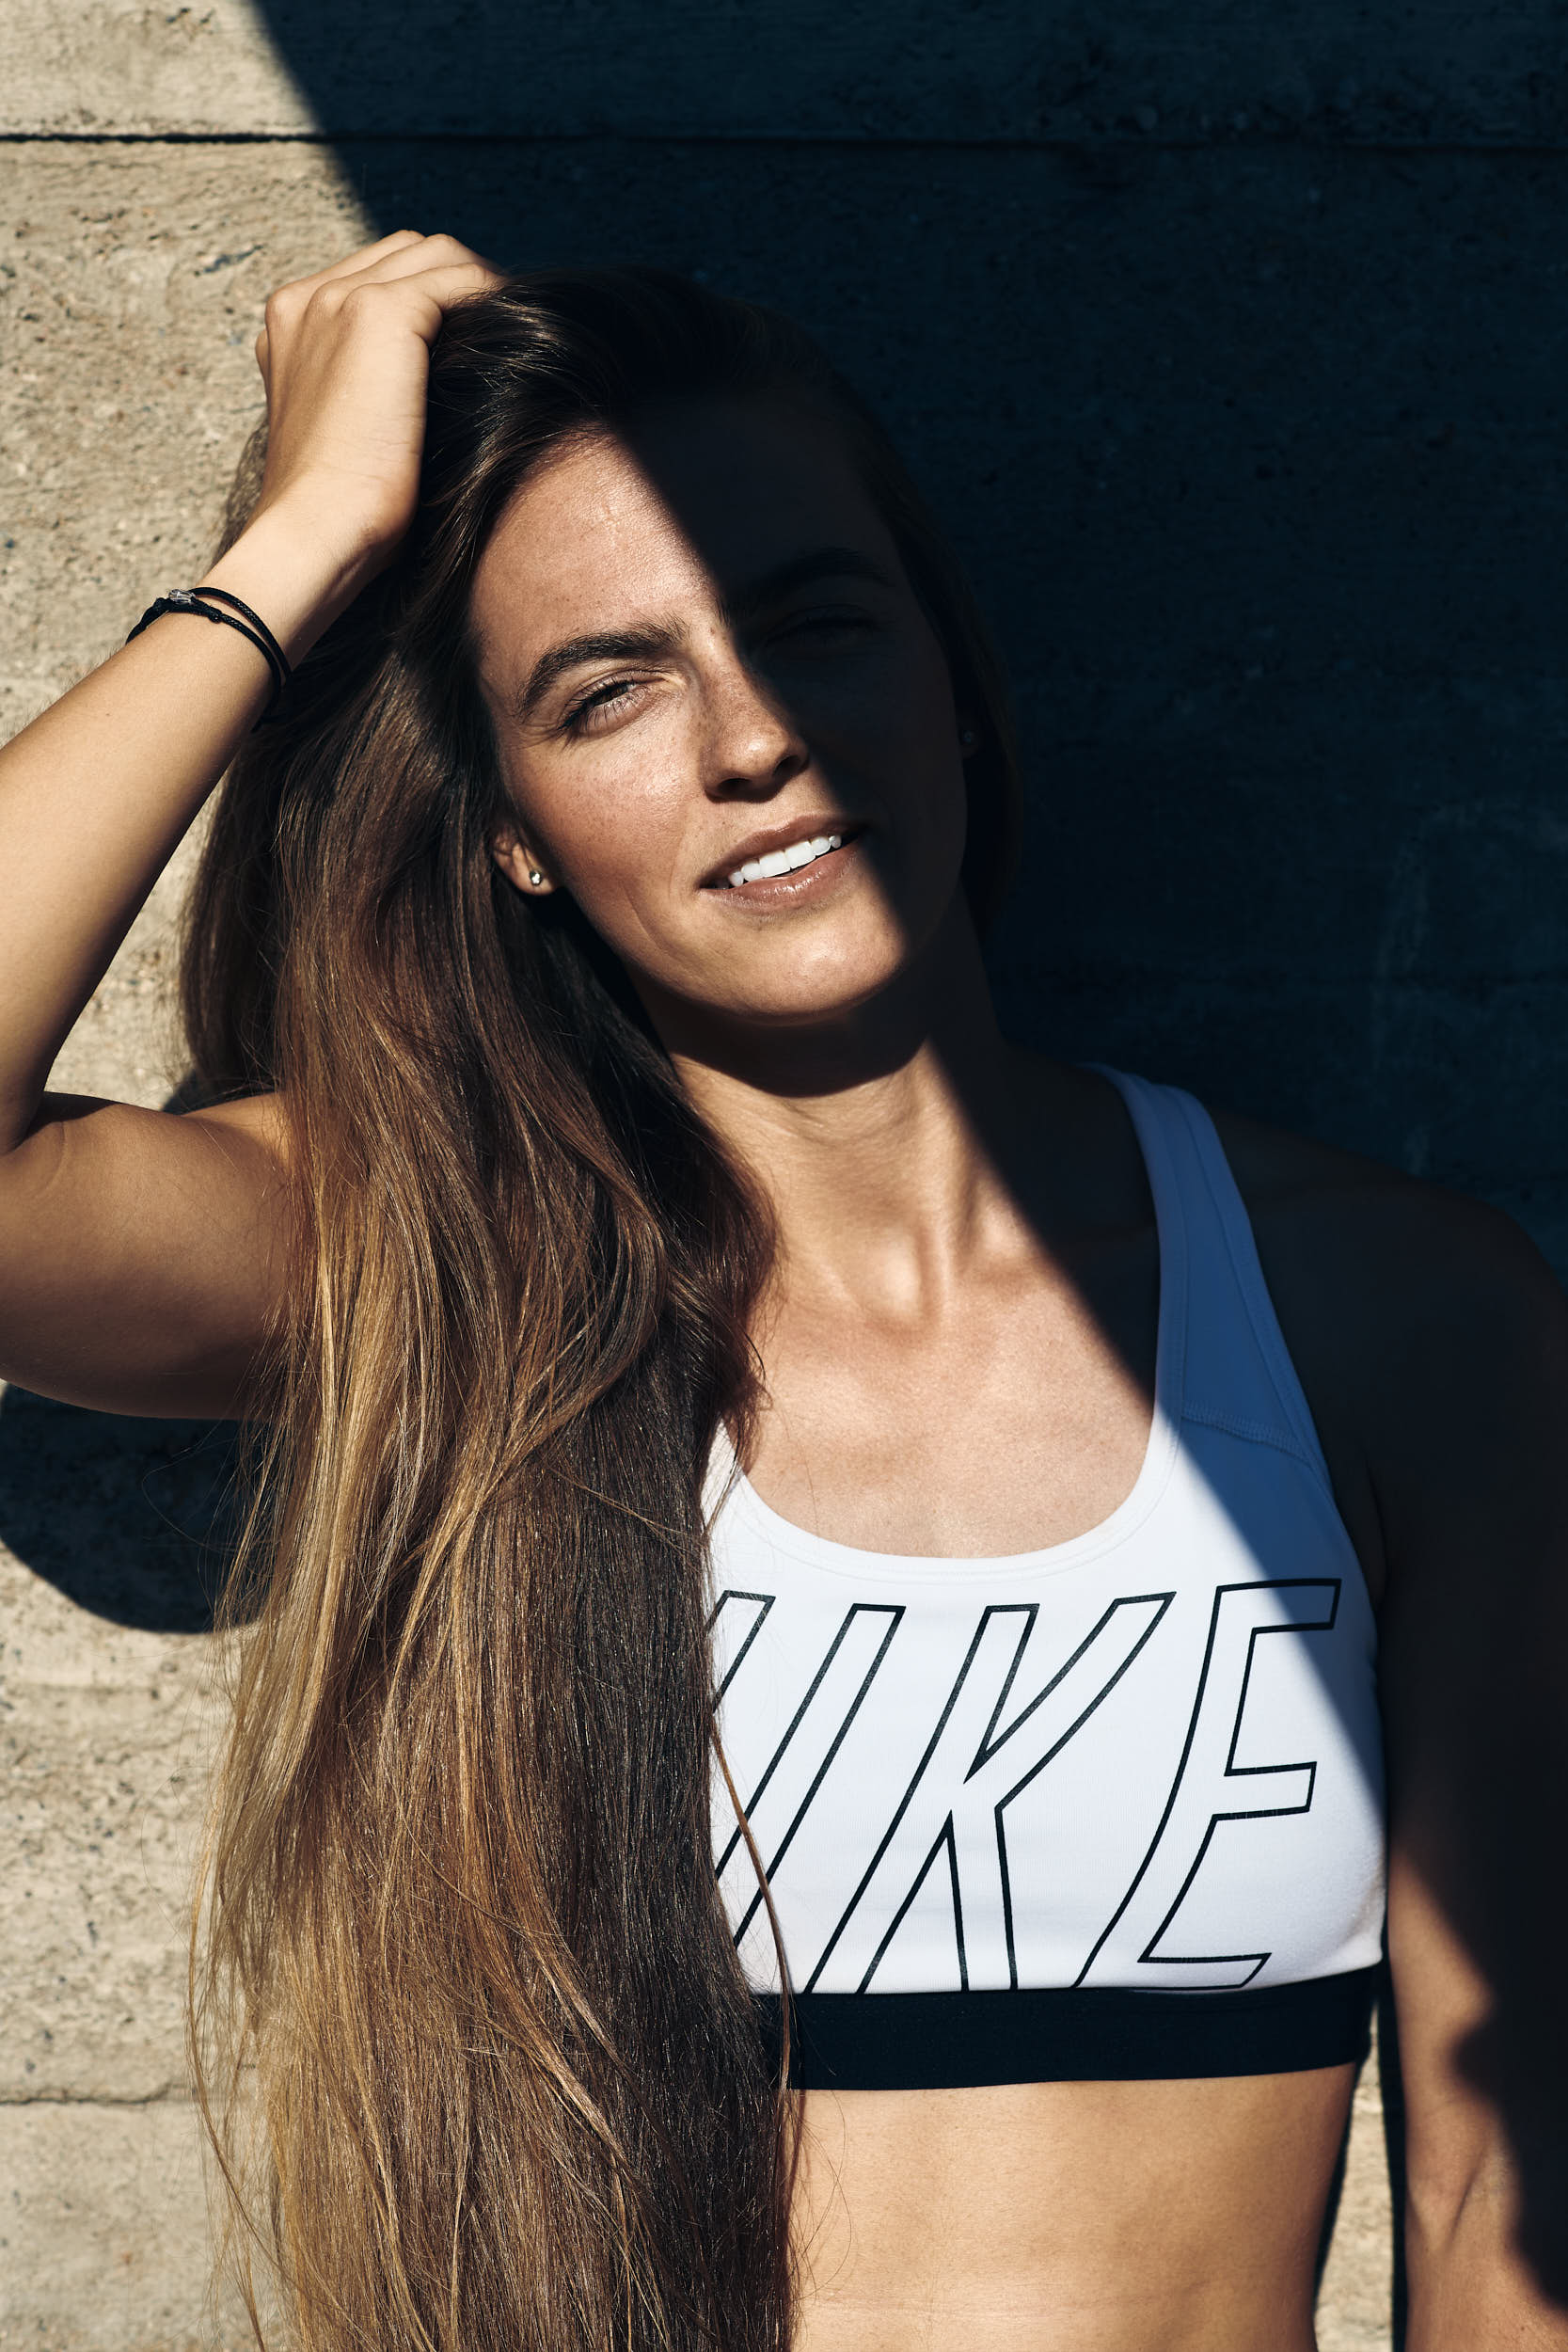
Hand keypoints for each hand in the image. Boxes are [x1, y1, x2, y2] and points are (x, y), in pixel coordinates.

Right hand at [240, 231, 502, 602]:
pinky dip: (491, 299)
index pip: (376, 273)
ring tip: (515, 335)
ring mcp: (338, 299)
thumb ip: (371, 392)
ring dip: (479, 286)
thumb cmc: (338, 512)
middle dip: (458, 283)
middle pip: (406, 252)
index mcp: (291, 325)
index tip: (473, 342)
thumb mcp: (348, 434)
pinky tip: (515, 338)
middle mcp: (306, 300)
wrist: (316, 531)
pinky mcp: (378, 312)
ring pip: (434, 254)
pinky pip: (457, 278)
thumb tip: (439, 386)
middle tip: (504, 334)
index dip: (431, 299)